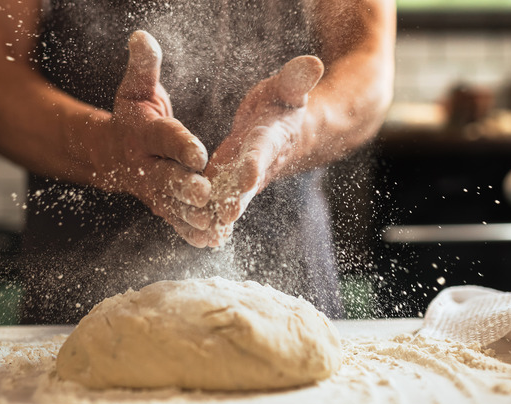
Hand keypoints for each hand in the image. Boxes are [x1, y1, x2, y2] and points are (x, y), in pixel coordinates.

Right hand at [91, 31, 211, 246]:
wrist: (109, 153)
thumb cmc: (132, 115)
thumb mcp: (136, 88)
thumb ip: (144, 66)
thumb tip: (141, 36)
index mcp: (144, 134)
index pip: (164, 138)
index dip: (180, 144)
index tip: (199, 152)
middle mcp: (146, 165)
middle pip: (166, 177)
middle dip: (184, 187)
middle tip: (205, 194)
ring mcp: (152, 190)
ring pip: (172, 205)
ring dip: (191, 216)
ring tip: (214, 223)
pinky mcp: (160, 206)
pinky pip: (174, 220)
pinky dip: (190, 232)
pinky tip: (211, 241)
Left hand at [200, 56, 324, 246]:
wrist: (288, 131)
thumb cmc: (284, 104)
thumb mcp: (289, 88)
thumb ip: (296, 79)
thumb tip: (313, 62)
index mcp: (271, 137)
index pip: (263, 150)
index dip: (255, 162)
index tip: (247, 175)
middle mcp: (258, 163)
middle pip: (247, 184)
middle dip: (236, 200)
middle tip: (224, 216)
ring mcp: (244, 177)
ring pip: (231, 198)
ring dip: (219, 215)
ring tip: (205, 233)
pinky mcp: (230, 183)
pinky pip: (220, 201)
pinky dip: (211, 217)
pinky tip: (197, 235)